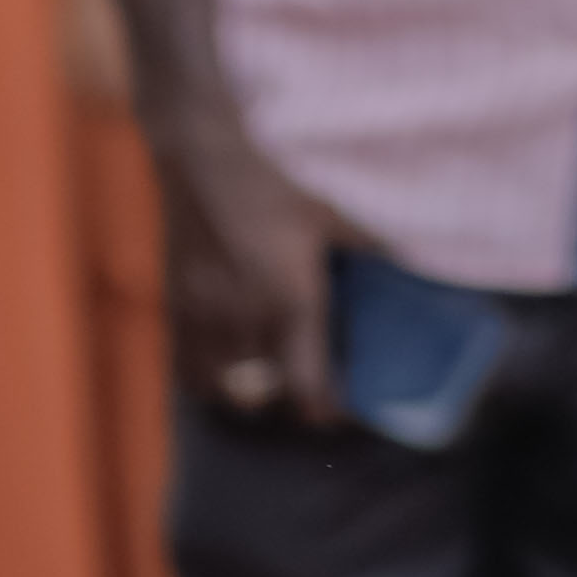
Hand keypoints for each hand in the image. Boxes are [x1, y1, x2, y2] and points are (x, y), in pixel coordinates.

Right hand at [155, 123, 341, 420]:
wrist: (201, 162)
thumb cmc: (268, 186)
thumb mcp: (324, 211)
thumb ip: (363, 242)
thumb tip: (401, 255)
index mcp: (292, 298)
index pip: (306, 382)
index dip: (322, 409)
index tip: (333, 414)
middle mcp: (249, 317)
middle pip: (264, 392)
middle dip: (284, 398)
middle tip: (299, 391)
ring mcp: (206, 317)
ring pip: (223, 388)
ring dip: (244, 394)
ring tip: (260, 386)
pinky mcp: (175, 309)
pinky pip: (187, 370)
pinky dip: (205, 382)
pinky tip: (219, 373)